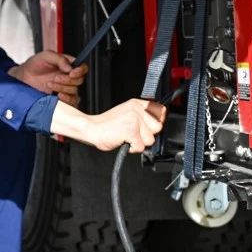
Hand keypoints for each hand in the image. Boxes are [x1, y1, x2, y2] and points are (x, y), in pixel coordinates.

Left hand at [10, 50, 87, 106]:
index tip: (71, 73)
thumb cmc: (34, 65)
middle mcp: (69, 77)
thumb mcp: (46, 55)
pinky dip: (66, 99)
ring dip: (63, 88)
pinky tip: (57, 95)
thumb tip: (70, 67)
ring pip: (75, 91)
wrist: (23, 78)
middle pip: (79, 80)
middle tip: (55, 78)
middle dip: (67, 80)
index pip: (82, 68)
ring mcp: (66, 88)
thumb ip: (60, 59)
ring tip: (50, 84)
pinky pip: (72, 102)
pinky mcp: (62, 98)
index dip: (80, 71)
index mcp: (68, 65)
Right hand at [51, 98, 165, 152]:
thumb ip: (142, 116)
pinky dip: (132, 149)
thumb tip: (158, 125)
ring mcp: (134, 119)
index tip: (149, 126)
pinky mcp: (131, 130)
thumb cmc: (107, 125)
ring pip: (150, 139)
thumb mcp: (127, 114)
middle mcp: (137, 108)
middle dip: (147, 134)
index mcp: (136, 103)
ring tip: (126, 137)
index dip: (157, 121)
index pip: (161, 110)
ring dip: (139, 142)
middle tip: (133, 133)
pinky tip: (123, 141)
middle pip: (158, 127)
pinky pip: (141, 147)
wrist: (91, 129)